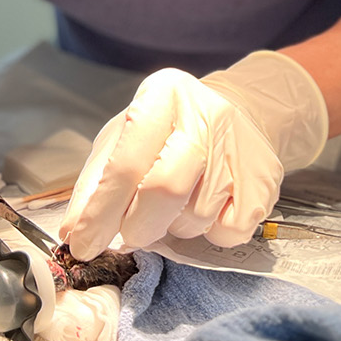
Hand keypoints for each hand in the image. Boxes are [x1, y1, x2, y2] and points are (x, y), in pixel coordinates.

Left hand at [59, 51, 329, 259]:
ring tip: (176, 206)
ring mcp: (241, 146)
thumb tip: (74, 233)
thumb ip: (96, 184)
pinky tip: (208, 207)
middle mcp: (206, 114)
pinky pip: (228, 231)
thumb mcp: (125, 138)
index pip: (125, 163)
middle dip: (138, 226)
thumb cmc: (170, 130)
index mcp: (162, 95)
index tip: (83, 245)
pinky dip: (209, 234)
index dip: (100, 212)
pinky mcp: (266, 178)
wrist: (241, 113)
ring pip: (196, 216)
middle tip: (130, 234)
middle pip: (164, 190)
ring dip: (175, 228)